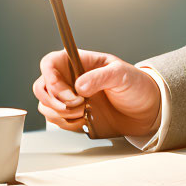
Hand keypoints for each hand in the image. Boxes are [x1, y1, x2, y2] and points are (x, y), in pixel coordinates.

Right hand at [33, 49, 161, 137]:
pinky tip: (86, 120)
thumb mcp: (122, 75)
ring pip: (45, 105)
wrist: (144, 109)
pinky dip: (67, 123)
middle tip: (77, 104)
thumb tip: (79, 86)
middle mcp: (69, 78)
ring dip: (61, 113)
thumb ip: (101, 77)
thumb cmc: (136, 85)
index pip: (50, 63)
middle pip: (41, 86)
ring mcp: (68, 97)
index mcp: (79, 62)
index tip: (67, 91)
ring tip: (85, 112)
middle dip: (54, 99)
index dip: (50, 77)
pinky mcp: (71, 114)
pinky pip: (55, 120)